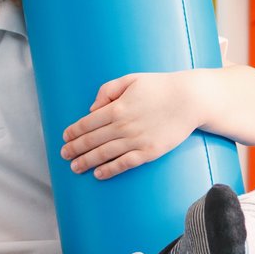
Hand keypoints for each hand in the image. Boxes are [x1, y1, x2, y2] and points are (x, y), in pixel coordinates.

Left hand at [59, 72, 202, 179]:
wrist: (190, 99)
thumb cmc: (160, 86)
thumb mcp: (130, 79)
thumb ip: (107, 91)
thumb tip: (92, 109)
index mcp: (117, 107)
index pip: (88, 123)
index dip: (74, 132)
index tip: (65, 137)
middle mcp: (123, 126)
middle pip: (92, 140)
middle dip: (75, 149)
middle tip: (64, 155)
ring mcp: (136, 140)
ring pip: (104, 154)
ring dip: (87, 162)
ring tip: (74, 168)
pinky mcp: (149, 152)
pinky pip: (124, 164)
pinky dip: (110, 170)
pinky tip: (98, 174)